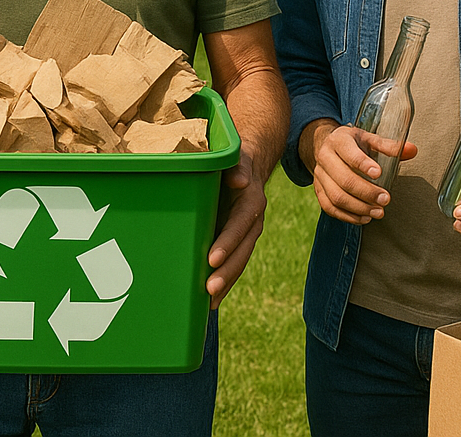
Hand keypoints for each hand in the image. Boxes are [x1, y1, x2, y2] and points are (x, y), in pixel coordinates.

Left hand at [206, 151, 264, 308]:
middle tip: (209, 290)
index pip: (239, 225)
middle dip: (227, 272)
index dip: (227, 242)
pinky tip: (210, 300)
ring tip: (209, 302)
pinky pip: (233, 264)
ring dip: (226, 282)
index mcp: (251, 202)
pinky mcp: (237, 243)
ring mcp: (245, 235)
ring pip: (238, 262)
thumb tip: (239, 181)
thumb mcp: (237, 159)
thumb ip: (238, 168)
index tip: (213, 259)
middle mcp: (251, 222)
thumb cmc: (235, 163)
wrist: (246, 168)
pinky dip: (224, 281)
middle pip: (241, 251)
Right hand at [304, 119, 417, 224]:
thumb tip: (412, 150)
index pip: (349, 153)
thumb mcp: (368, 138)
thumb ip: (389, 145)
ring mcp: (319, 175)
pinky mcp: (318, 190)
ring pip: (336, 196)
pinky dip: (347, 216)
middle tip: (385, 199)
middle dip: (366, 192)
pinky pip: (329, 207)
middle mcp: (325, 158)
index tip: (378, 174)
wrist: (326, 146)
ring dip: (358, 208)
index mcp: (338, 141)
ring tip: (378, 212)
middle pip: (343, 179)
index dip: (363, 164)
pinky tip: (364, 218)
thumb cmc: (352, 143)